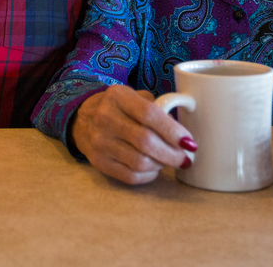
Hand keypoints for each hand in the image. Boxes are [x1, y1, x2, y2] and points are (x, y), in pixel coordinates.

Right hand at [72, 85, 195, 184]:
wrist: (82, 120)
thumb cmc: (118, 108)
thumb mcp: (134, 96)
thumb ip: (158, 107)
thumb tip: (182, 132)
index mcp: (118, 97)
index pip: (149, 114)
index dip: (173, 131)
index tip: (189, 142)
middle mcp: (105, 118)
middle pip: (146, 142)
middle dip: (172, 154)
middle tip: (186, 158)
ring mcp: (100, 142)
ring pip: (140, 162)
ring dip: (162, 165)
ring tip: (169, 161)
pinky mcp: (98, 162)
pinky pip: (131, 176)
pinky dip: (149, 175)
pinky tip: (154, 168)